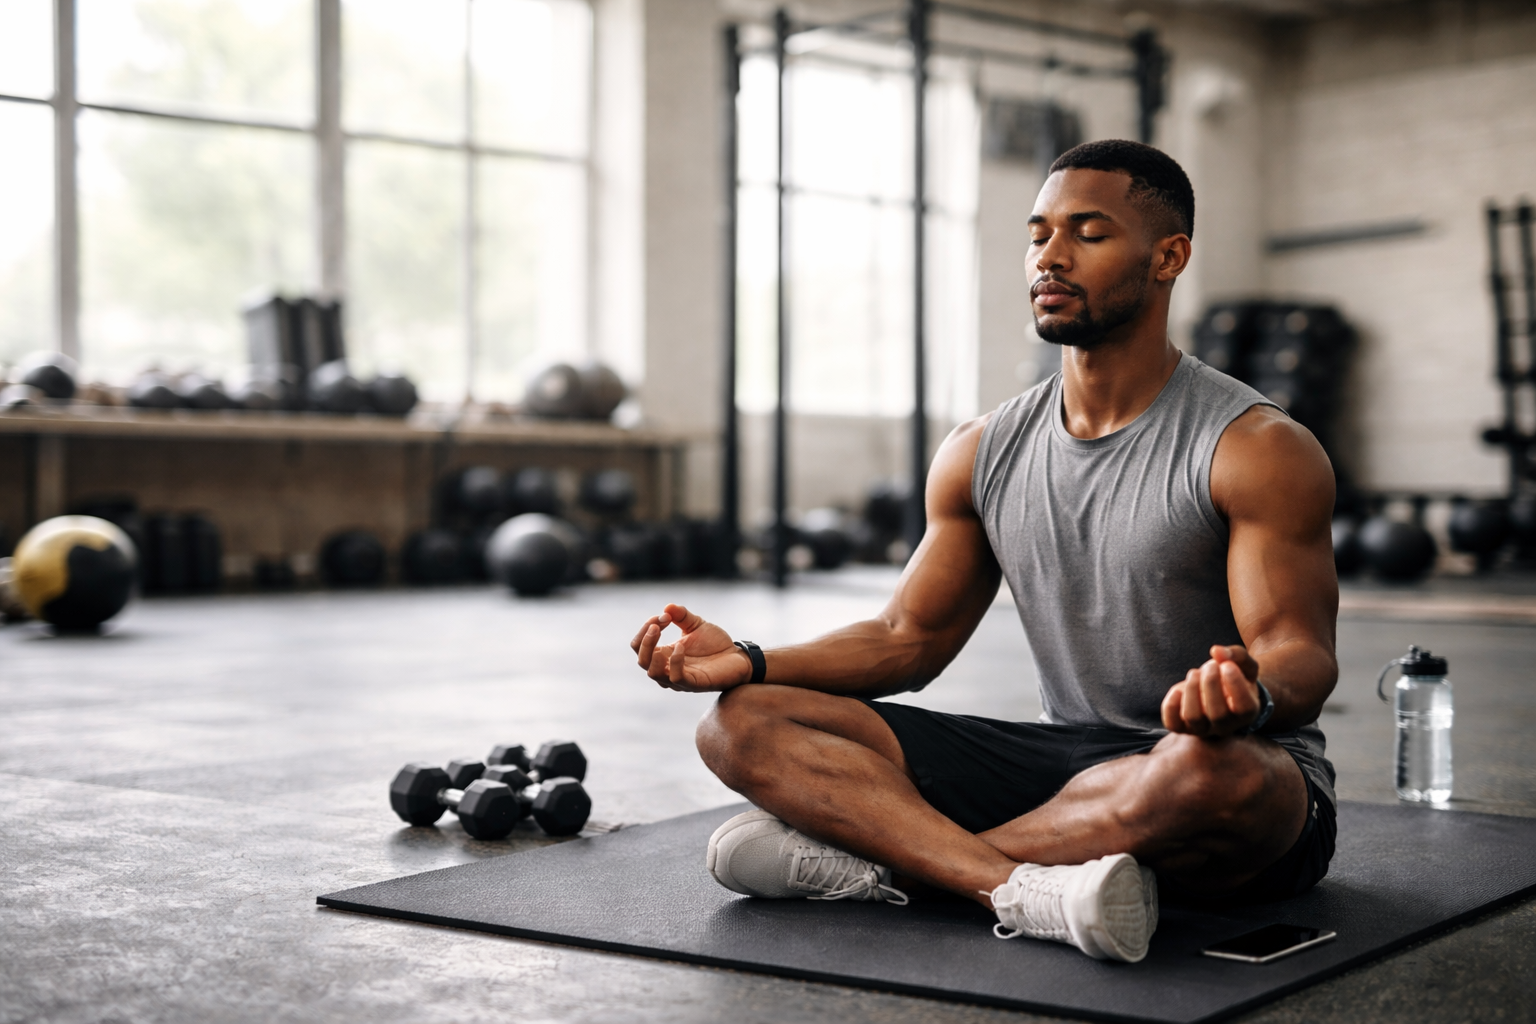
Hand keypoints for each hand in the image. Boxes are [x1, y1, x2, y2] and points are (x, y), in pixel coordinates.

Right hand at [630, 603, 752, 691]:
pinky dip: (675, 661)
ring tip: (663, 632)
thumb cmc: (715, 644)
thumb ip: (681, 616)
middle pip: (642, 660)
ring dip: (654, 651)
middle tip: (658, 623)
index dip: (645, 629)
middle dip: (646, 640)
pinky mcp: (693, 684)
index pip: (640, 646)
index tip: (663, 616)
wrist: (738, 657)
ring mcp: (678, 679)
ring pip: (653, 673)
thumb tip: (667, 607)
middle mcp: (666, 669)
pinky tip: (681, 646)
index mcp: (663, 654)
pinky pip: (676, 677)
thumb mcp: (696, 624)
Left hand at [1162, 645, 1261, 736]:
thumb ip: (1236, 655)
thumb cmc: (1235, 677)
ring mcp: (1202, 728)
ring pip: (1193, 718)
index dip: (1235, 685)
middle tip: (1210, 665)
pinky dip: (1171, 705)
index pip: (1244, 708)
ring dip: (1192, 690)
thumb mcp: (1243, 664)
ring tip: (1195, 672)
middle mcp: (1225, 726)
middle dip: (1211, 684)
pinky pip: (1173, 723)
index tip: (1227, 665)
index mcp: (1247, 712)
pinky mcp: (1182, 726)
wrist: (1219, 691)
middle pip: (1218, 714)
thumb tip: (1216, 651)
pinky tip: (1178, 689)